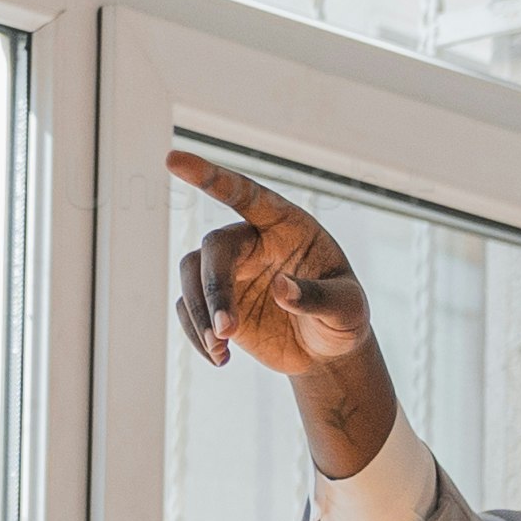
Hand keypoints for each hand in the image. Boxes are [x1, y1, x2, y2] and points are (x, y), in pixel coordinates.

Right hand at [163, 149, 374, 377]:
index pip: (247, 195)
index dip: (212, 177)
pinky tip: (220, 359)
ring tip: (221, 349)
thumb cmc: (344, 319)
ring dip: (200, 314)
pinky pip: (189, 309)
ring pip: (193, 275)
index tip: (174, 161)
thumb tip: (281, 289)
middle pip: (215, 249)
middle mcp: (254, 241)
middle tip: (227, 331)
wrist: (328, 352)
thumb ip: (318, 298)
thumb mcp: (346, 310)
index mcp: (288, 227)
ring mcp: (232, 271)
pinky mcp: (216, 301)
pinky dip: (197, 334)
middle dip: (214, 289)